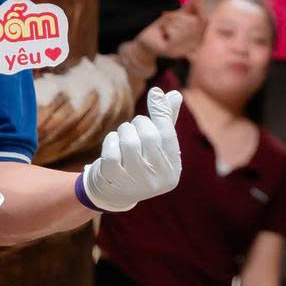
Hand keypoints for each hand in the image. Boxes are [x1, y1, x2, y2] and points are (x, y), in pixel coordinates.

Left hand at [80, 95, 184, 212]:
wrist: (114, 192)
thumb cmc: (140, 161)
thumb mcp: (156, 145)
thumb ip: (166, 121)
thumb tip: (175, 95)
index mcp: (172, 170)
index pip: (168, 134)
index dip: (160, 111)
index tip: (155, 92)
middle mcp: (156, 179)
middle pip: (149, 136)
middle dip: (139, 123)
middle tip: (134, 126)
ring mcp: (134, 183)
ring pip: (129, 142)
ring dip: (124, 130)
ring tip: (123, 135)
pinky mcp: (113, 182)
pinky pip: (111, 152)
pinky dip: (111, 140)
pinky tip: (113, 143)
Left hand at [135, 7, 203, 60]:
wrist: (146, 41)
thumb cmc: (163, 28)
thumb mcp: (177, 16)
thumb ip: (190, 7)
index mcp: (197, 38)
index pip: (203, 21)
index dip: (200, 7)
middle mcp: (192, 47)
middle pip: (192, 22)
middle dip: (177, 15)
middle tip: (166, 17)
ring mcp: (183, 50)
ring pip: (181, 26)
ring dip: (169, 21)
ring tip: (163, 27)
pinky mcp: (172, 52)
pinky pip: (173, 32)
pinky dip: (165, 26)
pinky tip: (161, 32)